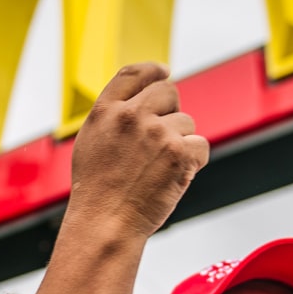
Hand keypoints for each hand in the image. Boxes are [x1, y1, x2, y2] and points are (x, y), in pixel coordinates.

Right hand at [67, 62, 208, 238]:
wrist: (106, 223)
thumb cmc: (97, 191)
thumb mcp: (91, 143)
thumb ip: (114, 117)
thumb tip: (143, 101)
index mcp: (105, 111)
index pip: (134, 74)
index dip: (154, 70)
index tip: (164, 72)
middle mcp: (131, 116)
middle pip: (168, 91)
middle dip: (170, 111)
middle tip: (161, 140)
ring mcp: (157, 133)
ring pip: (186, 122)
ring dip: (180, 142)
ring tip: (158, 168)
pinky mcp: (179, 153)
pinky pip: (200, 146)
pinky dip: (193, 162)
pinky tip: (173, 176)